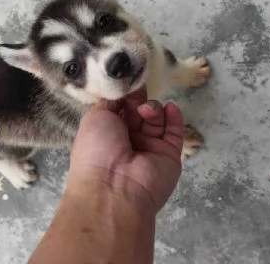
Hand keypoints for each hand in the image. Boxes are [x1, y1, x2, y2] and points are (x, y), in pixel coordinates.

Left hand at [67, 87, 183, 212]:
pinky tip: (170, 108)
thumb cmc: (96, 150)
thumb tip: (122, 91)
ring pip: (157, 119)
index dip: (126, 95)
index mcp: (107, 134)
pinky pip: (175, 132)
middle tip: (138, 94)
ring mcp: (150, 149)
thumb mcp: (95, 117)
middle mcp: (129, 141)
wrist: (114, 188)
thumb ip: (110, 102)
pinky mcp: (170, 155)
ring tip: (146, 111)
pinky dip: (174, 117)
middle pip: (140, 112)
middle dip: (139, 99)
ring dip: (153, 108)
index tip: (129, 81)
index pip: (121, 109)